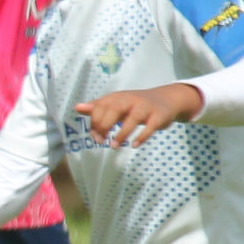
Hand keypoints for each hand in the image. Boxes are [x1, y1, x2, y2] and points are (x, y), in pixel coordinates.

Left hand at [75, 83, 203, 149]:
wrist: (166, 99)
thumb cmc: (135, 105)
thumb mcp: (116, 104)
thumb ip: (97, 107)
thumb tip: (77, 107)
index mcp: (118, 97)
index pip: (101, 106)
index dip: (94, 122)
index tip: (95, 136)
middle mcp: (131, 100)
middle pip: (114, 108)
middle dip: (104, 125)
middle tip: (101, 141)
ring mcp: (146, 107)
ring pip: (133, 118)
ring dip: (122, 133)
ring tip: (114, 146)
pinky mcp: (159, 116)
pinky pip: (151, 126)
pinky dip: (142, 136)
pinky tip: (134, 145)